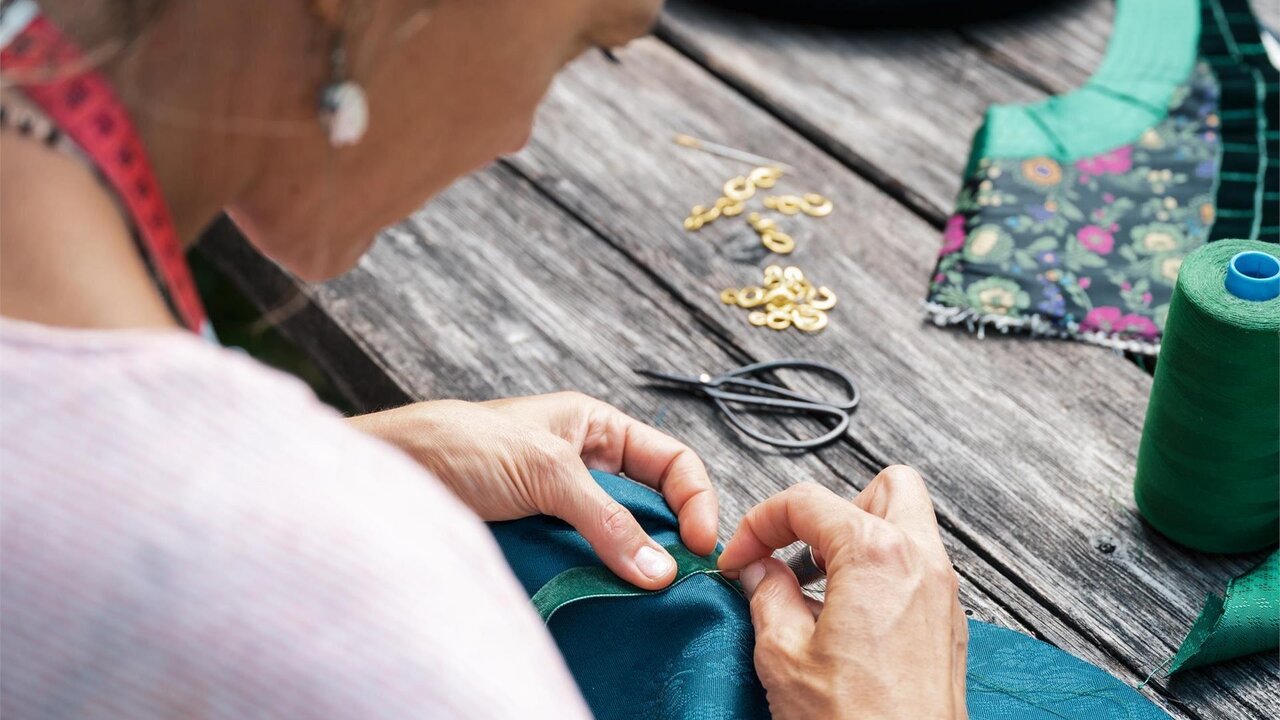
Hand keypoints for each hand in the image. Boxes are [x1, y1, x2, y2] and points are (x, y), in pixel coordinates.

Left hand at [349, 392, 717, 589]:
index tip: (700, 543)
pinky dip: (593, 581)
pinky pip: (581, 563)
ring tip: (641, 592)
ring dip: (629, 566)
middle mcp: (584, 464)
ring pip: (616, 539)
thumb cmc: (460, 444)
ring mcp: (560, 505)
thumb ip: (605, 519)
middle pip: (650, 505)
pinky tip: (599, 596)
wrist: (394, 474)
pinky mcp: (538, 540)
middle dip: (667, 539)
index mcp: (595, 427)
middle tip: (678, 577)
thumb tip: (658, 567)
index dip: (694, 499)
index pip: (669, 462)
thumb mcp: (546, 471)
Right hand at [718, 466, 966, 719]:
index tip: (740, 559)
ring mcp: (942, 593)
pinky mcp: (947, 624)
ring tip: (818, 584)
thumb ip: (766, 595)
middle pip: (883, 487)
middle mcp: (921, 562)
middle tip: (797, 549)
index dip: (758, 524)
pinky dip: (880, 573)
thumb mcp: (783, 654)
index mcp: (877, 555)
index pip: (807, 501)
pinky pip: (916, 568)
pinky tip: (845, 617)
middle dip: (833, 508)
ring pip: (907, 524)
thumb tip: (758, 571)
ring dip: (858, 538)